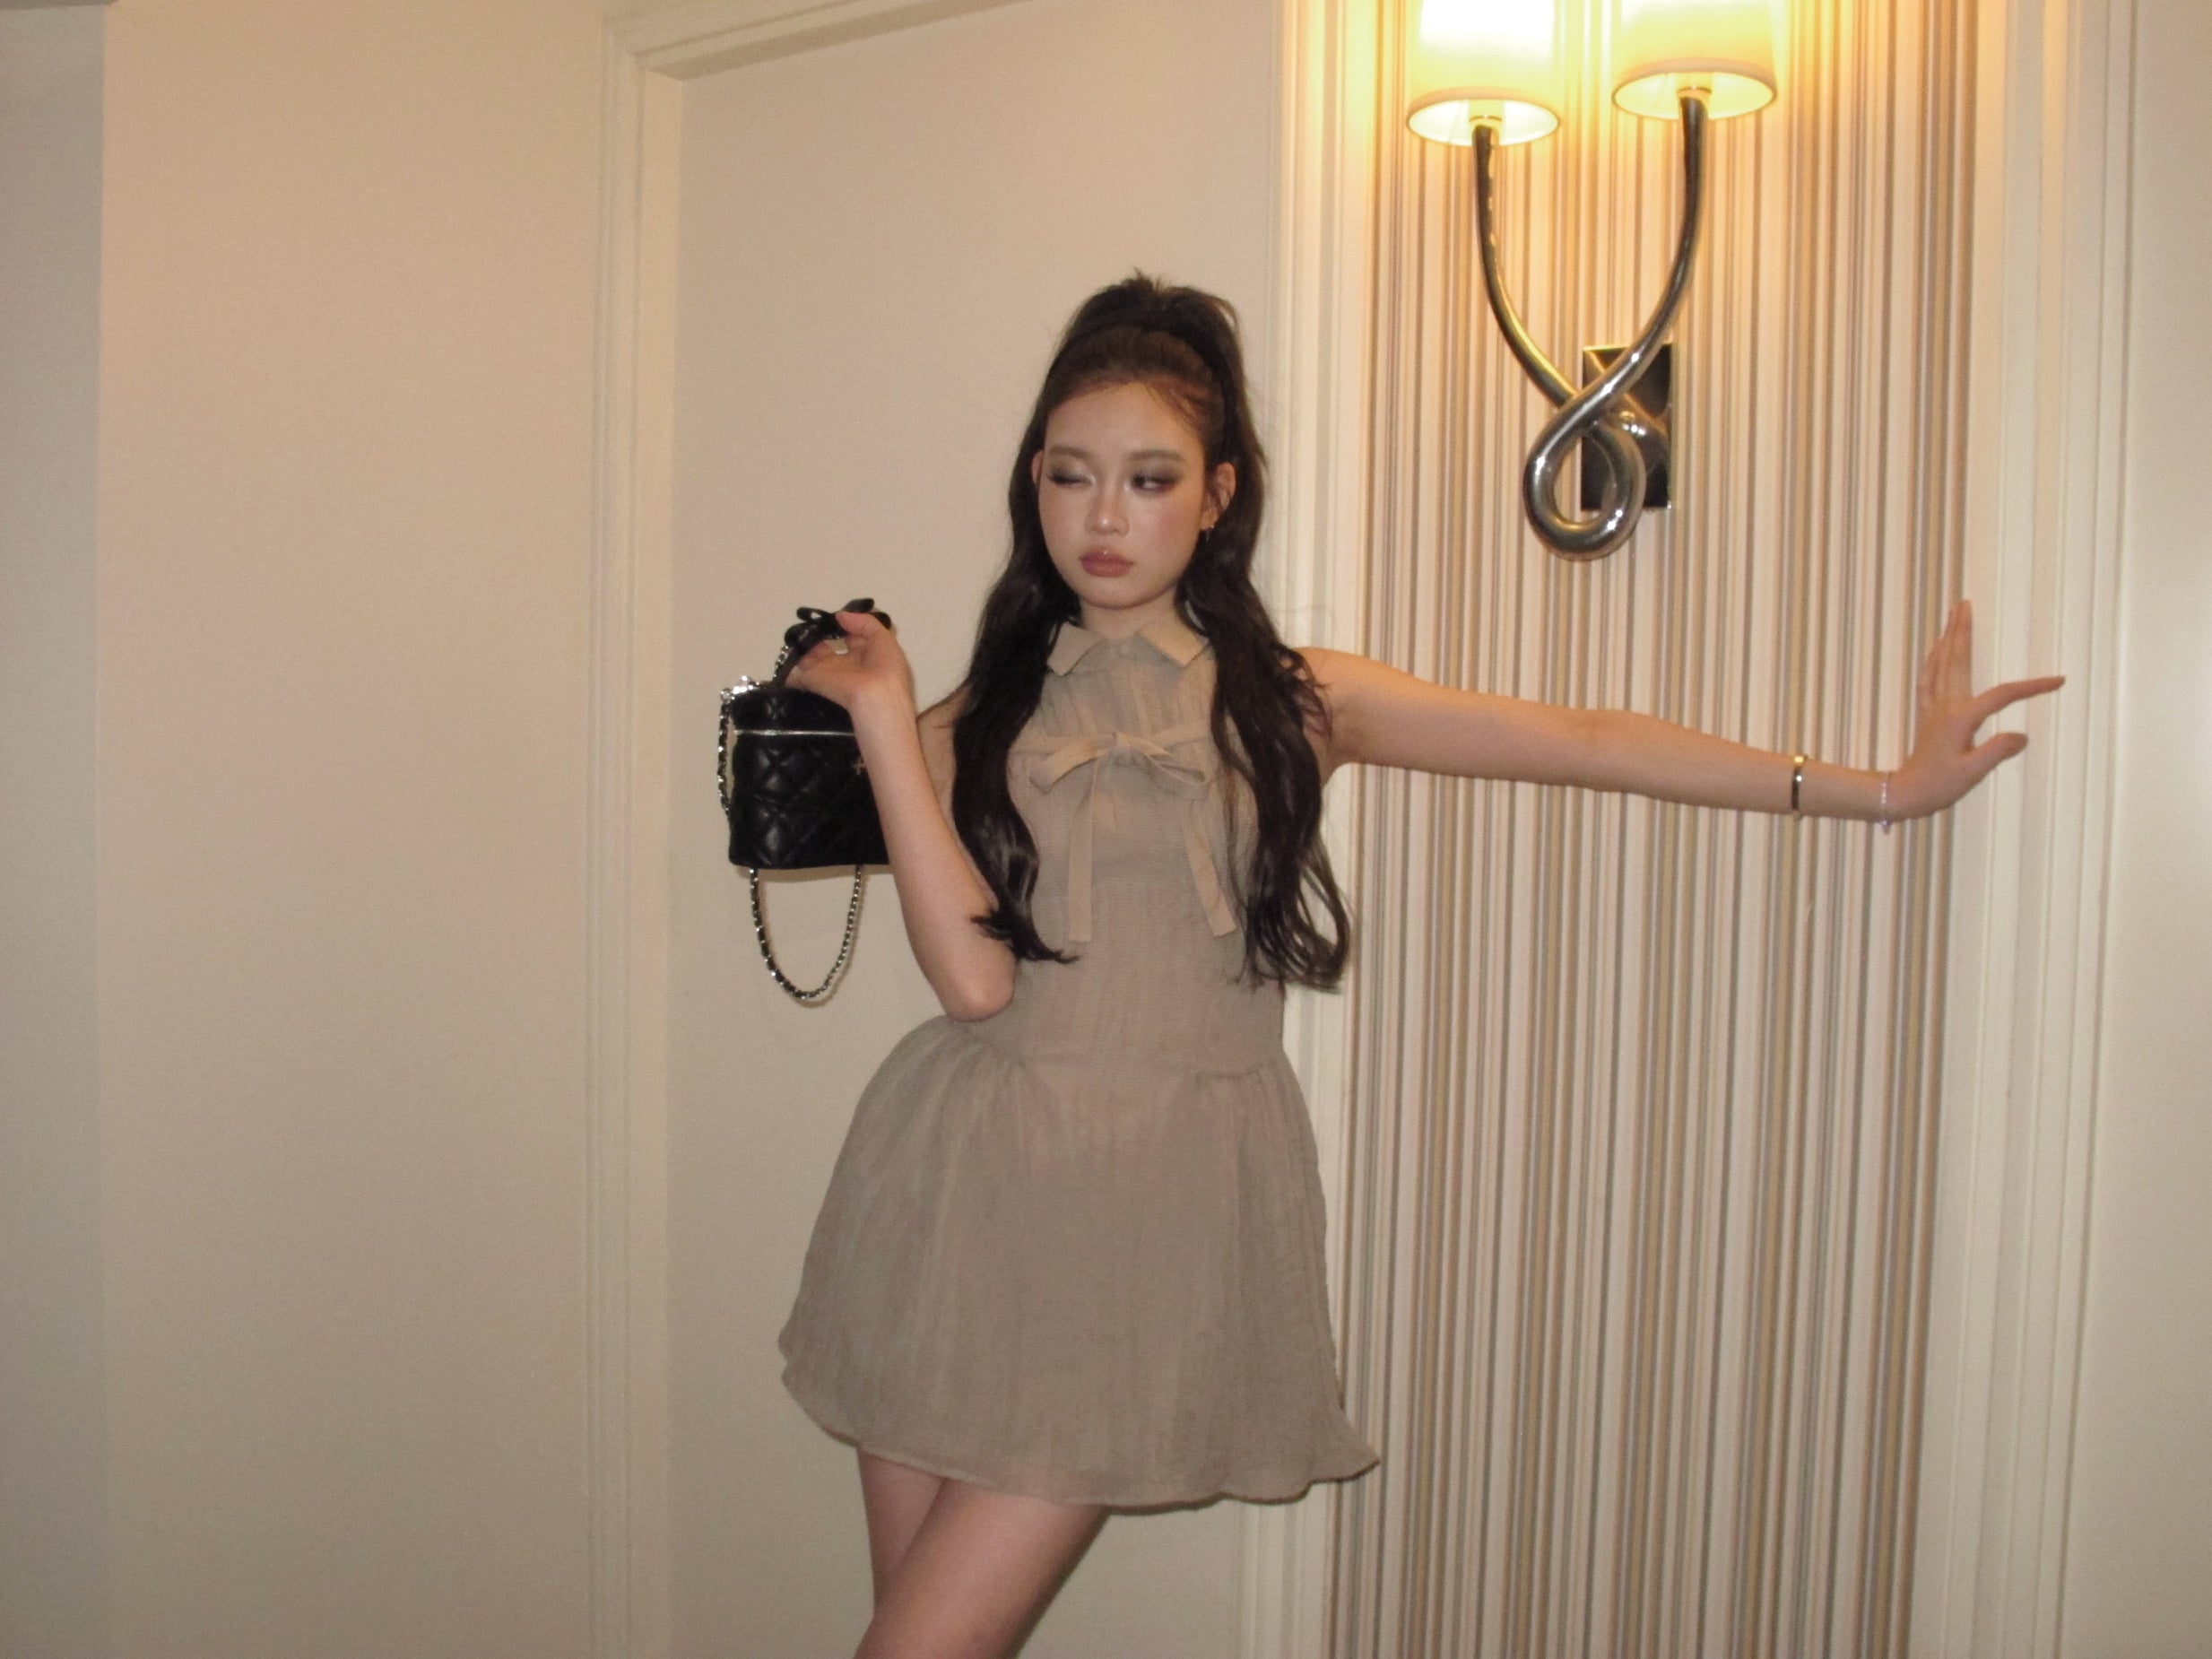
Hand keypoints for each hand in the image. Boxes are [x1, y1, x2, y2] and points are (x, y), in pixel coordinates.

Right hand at [783, 608, 913, 723]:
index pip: (852, 639)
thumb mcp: (883, 638)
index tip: (832, 617)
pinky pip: (797, 675)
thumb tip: (840, 616)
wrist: (874, 698)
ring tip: (796, 633)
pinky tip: (787, 653)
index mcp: (866, 655)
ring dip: (803, 646)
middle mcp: (847, 664)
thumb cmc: (884, 666)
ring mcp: (829, 673)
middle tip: (809, 624)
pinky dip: (788, 670)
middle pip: (829, 648)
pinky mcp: (813, 681)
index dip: (843, 627)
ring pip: (811, 657)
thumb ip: (863, 623)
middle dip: (818, 635)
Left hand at [1889, 600, 2063, 816]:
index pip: (2003, 695)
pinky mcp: (1926, 713)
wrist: (1906, 793)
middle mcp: (1945, 706)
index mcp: (1960, 719)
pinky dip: (1933, 659)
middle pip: (1957, 660)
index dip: (2032, 687)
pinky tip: (1936, 650)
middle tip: (1966, 604)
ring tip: (1953, 616)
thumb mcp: (1973, 773)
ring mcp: (1933, 708)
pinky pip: (1928, 677)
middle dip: (1963, 631)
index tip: (2057, 681)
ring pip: (1940, 664)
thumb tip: (2022, 736)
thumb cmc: (1939, 785)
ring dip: (1947, 638)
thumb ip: (1997, 751)